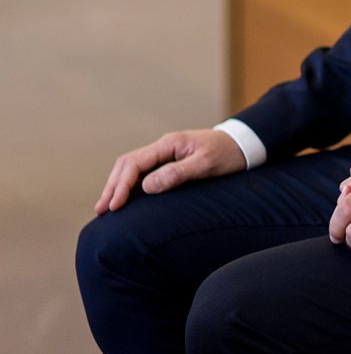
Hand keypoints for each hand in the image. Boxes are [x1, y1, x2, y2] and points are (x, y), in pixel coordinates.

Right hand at [96, 129, 247, 213]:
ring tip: (107, 206)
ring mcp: (166, 152)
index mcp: (169, 144)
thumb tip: (146, 187)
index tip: (114, 206)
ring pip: (131, 166)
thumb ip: (177, 174)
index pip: (134, 164)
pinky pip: (143, 170)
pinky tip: (126, 197)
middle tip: (101, 210)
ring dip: (117, 185)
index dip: (121, 186)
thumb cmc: (229, 154)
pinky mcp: (170, 160)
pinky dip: (130, 183)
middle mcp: (163, 146)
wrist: (245, 143)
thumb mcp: (205, 165)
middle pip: (127, 164)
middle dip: (112, 186)